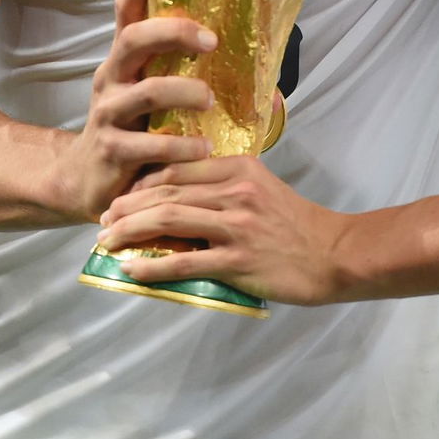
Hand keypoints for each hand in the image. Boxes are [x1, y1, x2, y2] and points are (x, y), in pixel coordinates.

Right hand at [53, 0, 216, 221]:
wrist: (87, 180)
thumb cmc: (137, 132)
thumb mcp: (161, 104)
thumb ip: (203, 88)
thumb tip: (273, 93)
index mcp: (125, 60)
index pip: (127, 12)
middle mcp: (112, 77)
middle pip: (134, 39)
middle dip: (173, 32)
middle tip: (211, 41)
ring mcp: (109, 113)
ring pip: (146, 91)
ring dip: (183, 92)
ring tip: (210, 100)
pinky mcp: (112, 150)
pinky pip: (147, 145)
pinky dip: (179, 147)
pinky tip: (203, 150)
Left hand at [94, 155, 347, 305]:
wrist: (335, 254)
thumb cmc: (297, 224)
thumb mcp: (261, 188)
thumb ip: (223, 187)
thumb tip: (178, 198)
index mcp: (238, 167)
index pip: (176, 167)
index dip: (140, 182)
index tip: (120, 195)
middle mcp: (234, 191)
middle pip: (165, 191)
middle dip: (126, 206)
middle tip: (102, 220)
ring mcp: (236, 225)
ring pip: (167, 220)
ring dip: (129, 231)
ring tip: (106, 241)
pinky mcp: (238, 260)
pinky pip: (184, 262)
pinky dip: (152, 266)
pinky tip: (131, 271)